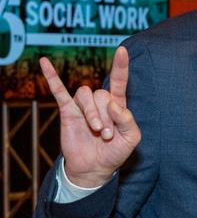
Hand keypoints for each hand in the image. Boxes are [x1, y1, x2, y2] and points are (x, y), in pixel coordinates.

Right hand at [40, 46, 140, 187]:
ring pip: (86, 95)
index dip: (121, 66)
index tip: (122, 50)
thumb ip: (128, 121)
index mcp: (117, 105)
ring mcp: (83, 106)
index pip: (119, 81)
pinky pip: (59, 91)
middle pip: (102, 94)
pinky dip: (52, 77)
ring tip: (97, 130)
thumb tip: (114, 105)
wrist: (95, 167)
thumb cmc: (115, 152)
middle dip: (106, 116)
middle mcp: (100, 102)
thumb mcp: (131, 139)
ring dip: (92, 113)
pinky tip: (45, 62)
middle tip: (107, 135)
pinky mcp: (68, 112)